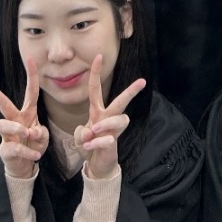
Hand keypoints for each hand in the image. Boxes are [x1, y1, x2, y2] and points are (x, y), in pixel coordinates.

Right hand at [0, 58, 49, 180]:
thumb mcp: (42, 138)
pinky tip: (36, 156)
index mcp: (27, 113)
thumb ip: (41, 133)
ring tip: (28, 135)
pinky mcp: (5, 150)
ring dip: (18, 129)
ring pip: (4, 124)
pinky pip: (13, 148)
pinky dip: (27, 152)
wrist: (24, 166)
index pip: (31, 91)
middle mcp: (15, 121)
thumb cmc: (33, 145)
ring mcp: (7, 135)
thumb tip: (31, 132)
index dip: (31, 74)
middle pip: (4, 104)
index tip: (29, 57)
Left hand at [73, 55, 145, 180]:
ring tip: (94, 131)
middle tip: (142, 81)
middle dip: (131, 91)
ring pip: (118, 119)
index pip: (96, 89)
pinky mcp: (114, 142)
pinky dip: (96, 143)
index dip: (96, 73)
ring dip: (105, 124)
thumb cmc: (88, 145)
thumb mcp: (79, 138)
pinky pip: (107, 140)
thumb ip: (81, 134)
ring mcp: (112, 130)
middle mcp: (107, 117)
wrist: (96, 165)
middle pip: (121, 101)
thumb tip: (90, 131)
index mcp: (96, 111)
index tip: (98, 56)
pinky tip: (90, 148)